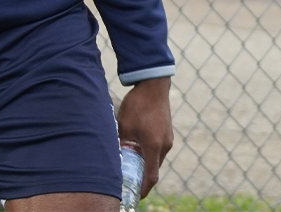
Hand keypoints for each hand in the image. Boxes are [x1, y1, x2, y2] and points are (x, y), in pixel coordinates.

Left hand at [116, 76, 172, 197]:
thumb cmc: (137, 105)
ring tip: (132, 165)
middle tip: (130, 182)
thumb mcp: (123, 126)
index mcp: (153, 146)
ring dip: (146, 164)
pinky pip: (159, 148)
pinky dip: (150, 153)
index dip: (143, 190)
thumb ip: (120, 143)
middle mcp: (164, 144)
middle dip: (143, 178)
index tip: (135, 196)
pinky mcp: (167, 131)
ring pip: (157, 158)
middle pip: (154, 169)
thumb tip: (112, 156)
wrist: (153, 85)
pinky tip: (138, 148)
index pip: (151, 177)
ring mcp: (168, 137)